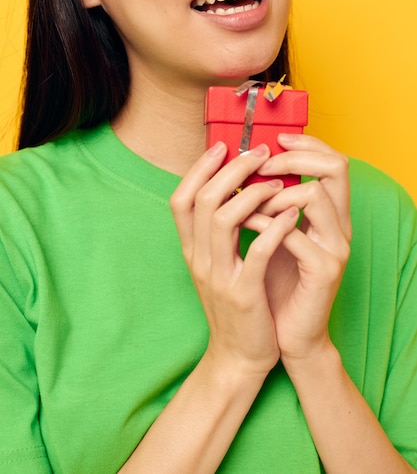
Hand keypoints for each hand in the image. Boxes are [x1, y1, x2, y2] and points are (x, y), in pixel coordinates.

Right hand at [170, 142, 298, 378]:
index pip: (181, 199)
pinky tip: (291, 215)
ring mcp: (218, 276)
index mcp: (191, 250)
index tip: (222, 147)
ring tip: (277, 184)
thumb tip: (231, 190)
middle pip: (204, 200)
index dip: (198, 169)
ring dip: (253, 193)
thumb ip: (218, 232)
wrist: (238, 356)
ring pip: (224, 218)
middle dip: (232, 170)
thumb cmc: (235, 304)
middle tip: (258, 153)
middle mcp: (198, 259)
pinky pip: (257, 251)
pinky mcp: (244, 293)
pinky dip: (274, 227)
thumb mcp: (217, 265)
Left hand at [252, 133, 351, 367]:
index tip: (274, 140)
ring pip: (314, 194)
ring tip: (246, 203)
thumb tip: (242, 169)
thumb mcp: (271, 236)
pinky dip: (263, 223)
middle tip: (260, 164)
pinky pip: (293, 233)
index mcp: (329, 215)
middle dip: (294, 158)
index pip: (333, 162)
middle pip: (336, 167)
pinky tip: (243, 224)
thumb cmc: (273, 282)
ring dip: (273, 193)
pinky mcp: (323, 270)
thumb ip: (268, 205)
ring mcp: (335, 248)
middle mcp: (340, 226)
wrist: (285, 334)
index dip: (306, 144)